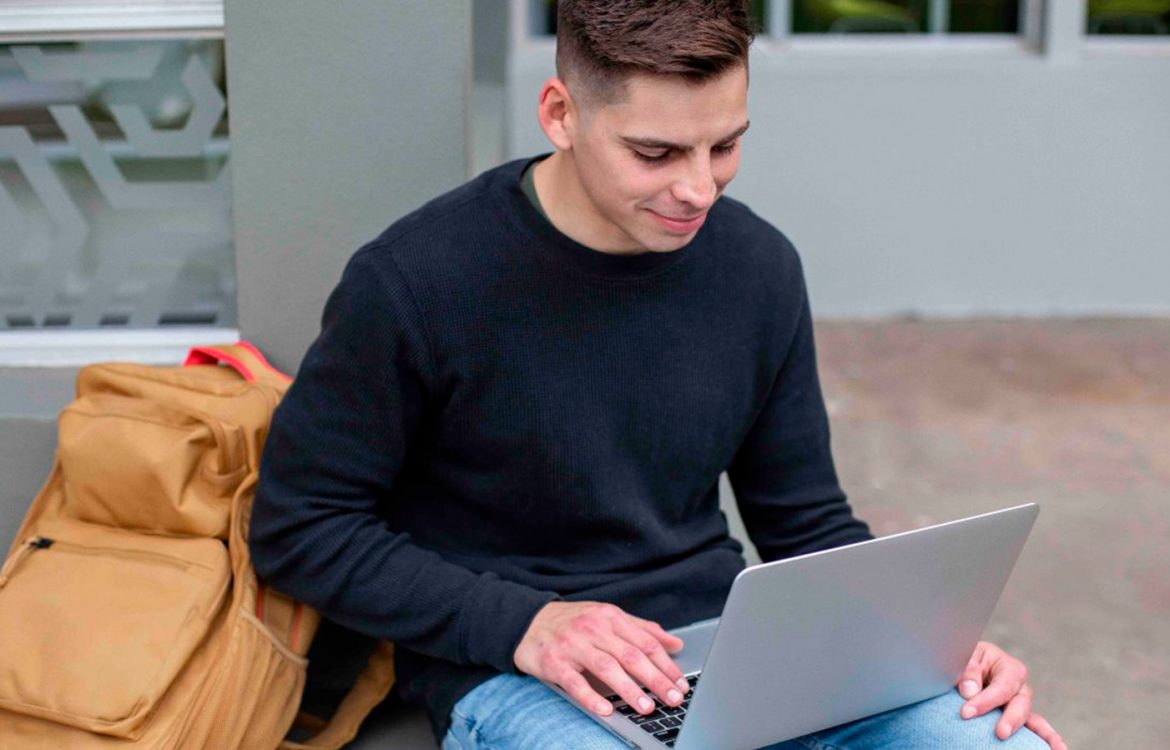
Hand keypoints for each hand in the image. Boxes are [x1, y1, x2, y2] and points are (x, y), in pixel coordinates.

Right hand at [514, 601, 688, 716]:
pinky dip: (591, 697)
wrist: (527, 622)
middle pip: (631, 655)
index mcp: (610, 616)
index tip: (681, 683)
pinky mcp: (554, 663)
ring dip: (629, 689)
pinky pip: (575, 683)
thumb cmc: (573, 623)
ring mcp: (573, 646)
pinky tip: (606, 710)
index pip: (645, 642)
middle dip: (655, 679)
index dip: (666, 664)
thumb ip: (641, 630)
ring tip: (646, 707)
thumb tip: (675, 644)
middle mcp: (593, 629)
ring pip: (606, 668)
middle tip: (673, 698)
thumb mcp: (607, 617)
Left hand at [957, 641, 1065, 749]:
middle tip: (1000, 733)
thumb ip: (968, 672)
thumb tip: (970, 691)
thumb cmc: (966, 660)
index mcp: (1009, 668)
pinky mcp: (1016, 720)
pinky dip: (1044, 740)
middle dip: (1011, 719)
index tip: (966, 713)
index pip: (1002, 687)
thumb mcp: (966, 658)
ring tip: (1057, 749)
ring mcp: (1020, 706)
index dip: (986, 701)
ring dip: (1044, 735)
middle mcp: (1020, 688)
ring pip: (1034, 720)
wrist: (964, 667)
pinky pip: (1033, 731)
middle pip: (1021, 704)